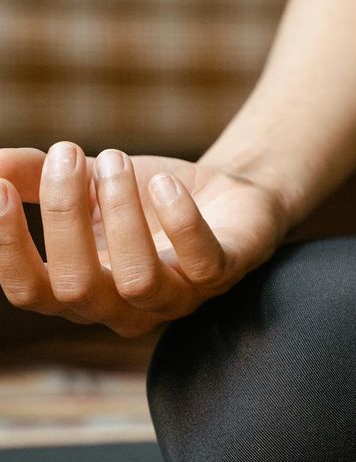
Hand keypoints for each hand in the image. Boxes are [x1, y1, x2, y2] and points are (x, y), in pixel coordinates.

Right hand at [0, 142, 289, 336]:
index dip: (8, 247)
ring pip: (137, 280)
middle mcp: (126, 307)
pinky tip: (166, 185)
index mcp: (83, 290)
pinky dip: (179, 220)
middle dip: (64, 216)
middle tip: (69, 154)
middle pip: (77, 288)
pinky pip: (201, 262)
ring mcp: (177, 296)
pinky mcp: (222, 275)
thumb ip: (34, 177)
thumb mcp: (88, 182)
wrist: (227, 194)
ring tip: (116, 160)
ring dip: (120, 213)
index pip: (30, 292)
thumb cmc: (150, 196)